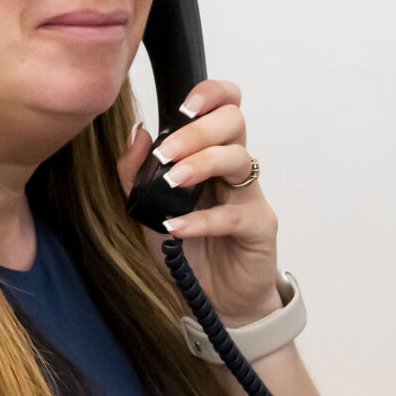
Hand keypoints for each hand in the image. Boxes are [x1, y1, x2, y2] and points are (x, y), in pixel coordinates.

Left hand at [117, 79, 280, 323]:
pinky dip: (203, 220)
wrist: (213, 301)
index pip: (224, 105)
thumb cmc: (187, 250)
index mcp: (211, 154)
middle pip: (234, 122)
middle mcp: (233, 169)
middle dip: (198, 130)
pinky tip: (178, 227)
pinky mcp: (259, 228)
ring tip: (172, 182)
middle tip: (167, 153)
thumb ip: (136, 173)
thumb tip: (139, 133)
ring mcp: (249, 196)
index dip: (210, 94)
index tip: (182, 107)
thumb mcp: (147, 210)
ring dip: (202, 164)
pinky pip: (235, 214)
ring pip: (239, 158)